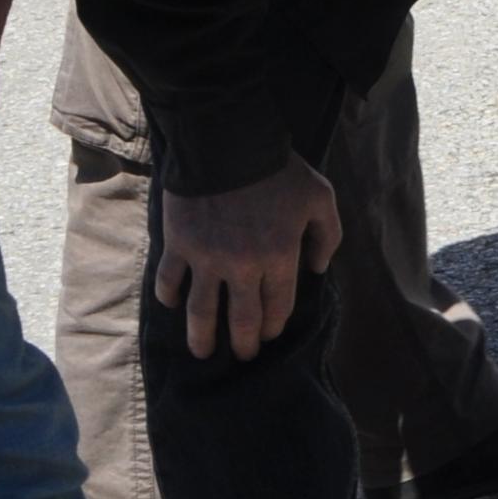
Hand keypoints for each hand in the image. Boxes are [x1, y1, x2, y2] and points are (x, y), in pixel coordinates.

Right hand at [154, 155, 341, 360]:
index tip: (270, 334)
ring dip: (202, 337)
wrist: (228, 143)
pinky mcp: (179, 245)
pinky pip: (170, 280)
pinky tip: (172, 305)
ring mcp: (206, 259)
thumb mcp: (320, 198)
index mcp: (279, 259)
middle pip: (242, 320)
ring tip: (202, 353)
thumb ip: (328, 236)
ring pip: (201, 312)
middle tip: (243, 354)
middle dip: (244, 343)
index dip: (274, 327)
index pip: (277, 308)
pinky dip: (169, 295)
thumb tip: (319, 268)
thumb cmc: (279, 171)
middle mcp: (242, 268)